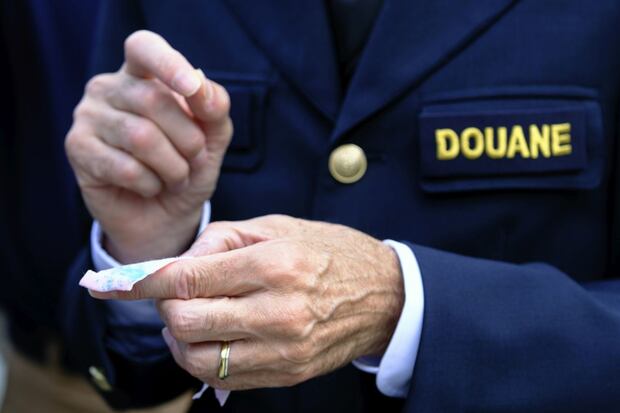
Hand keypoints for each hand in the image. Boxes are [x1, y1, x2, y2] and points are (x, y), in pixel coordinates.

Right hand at [65, 30, 231, 262]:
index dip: (168, 64)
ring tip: (175, 178)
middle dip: (189, 140)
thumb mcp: (212, 138)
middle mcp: (109, 87)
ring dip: (173, 167)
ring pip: (141, 137)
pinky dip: (150, 184)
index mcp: (142, 73)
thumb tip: (200, 87)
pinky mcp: (77, 149)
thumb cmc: (187, 169)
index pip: (145, 48)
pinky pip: (125, 168)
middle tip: (193, 163)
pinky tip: (150, 188)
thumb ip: (214, 107)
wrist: (165, 218)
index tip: (191, 89)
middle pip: (155, 100)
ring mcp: (88, 116)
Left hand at [92, 215, 403, 389]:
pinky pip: (224, 378)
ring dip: (179, 338)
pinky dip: (204, 358)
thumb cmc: (331, 253)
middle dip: (164, 307)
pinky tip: (212, 337)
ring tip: (192, 317)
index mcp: (274, 264)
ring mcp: (283, 349)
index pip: (187, 278)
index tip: (111, 283)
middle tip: (175, 293)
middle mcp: (277, 311)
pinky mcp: (288, 373)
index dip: (141, 281)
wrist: (385, 296)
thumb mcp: (279, 226)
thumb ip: (221, 240)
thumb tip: (176, 263)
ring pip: (196, 358)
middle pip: (184, 322)